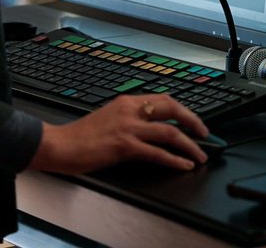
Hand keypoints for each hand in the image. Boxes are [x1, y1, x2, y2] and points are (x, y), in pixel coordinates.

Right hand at [28, 94, 209, 174]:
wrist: (60, 144)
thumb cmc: (80, 136)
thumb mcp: (108, 118)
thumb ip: (129, 119)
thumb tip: (151, 128)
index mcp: (126, 101)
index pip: (163, 99)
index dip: (182, 110)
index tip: (193, 120)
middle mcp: (130, 110)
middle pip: (172, 109)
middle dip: (193, 122)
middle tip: (204, 134)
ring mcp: (128, 127)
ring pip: (169, 132)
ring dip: (190, 145)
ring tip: (200, 155)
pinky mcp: (124, 146)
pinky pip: (157, 153)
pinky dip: (175, 159)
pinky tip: (184, 165)